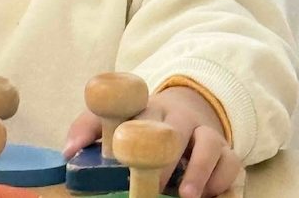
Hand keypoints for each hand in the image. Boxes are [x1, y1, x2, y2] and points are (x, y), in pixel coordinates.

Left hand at [64, 86, 240, 197]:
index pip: (142, 114)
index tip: (123, 156)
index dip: (134, 134)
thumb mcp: (119, 117)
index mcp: (150, 108)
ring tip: (187, 197)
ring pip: (211, 144)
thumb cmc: (146, 121)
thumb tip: (67, 150)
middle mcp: (180, 118)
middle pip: (176, 130)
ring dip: (200, 171)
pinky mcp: (227, 153)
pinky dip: (222, 182)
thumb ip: (90, 128)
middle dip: (165, 159)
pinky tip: (211, 197)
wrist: (191, 108)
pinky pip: (232, 164)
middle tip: (154, 186)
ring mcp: (206, 133)